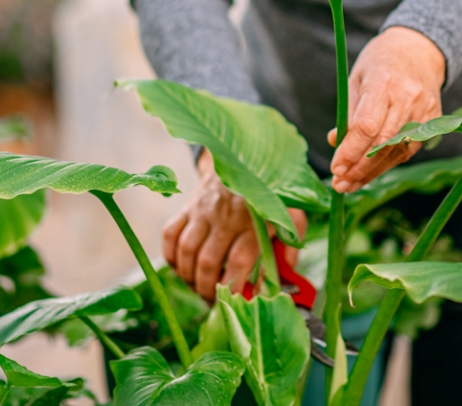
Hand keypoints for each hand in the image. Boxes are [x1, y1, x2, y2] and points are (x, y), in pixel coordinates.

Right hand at [162, 151, 306, 300]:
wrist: (243, 159)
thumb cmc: (270, 195)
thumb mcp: (291, 214)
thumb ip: (292, 244)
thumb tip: (285, 272)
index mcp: (254, 221)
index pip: (239, 261)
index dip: (233, 287)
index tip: (233, 303)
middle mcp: (226, 216)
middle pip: (208, 261)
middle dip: (208, 288)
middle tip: (213, 300)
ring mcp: (203, 210)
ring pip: (186, 250)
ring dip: (189, 276)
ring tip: (198, 287)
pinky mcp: (187, 206)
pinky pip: (169, 234)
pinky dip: (170, 256)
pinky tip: (181, 268)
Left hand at [329, 26, 445, 192]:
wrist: (420, 50)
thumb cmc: (381, 62)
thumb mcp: (357, 77)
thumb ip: (348, 111)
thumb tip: (334, 142)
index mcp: (384, 82)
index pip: (367, 125)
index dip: (351, 150)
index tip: (335, 167)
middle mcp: (408, 98)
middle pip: (382, 143)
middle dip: (358, 168)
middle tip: (339, 185)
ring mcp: (425, 111)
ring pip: (396, 151)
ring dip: (371, 173)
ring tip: (350, 185)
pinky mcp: (434, 121)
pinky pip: (408, 149)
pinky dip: (387, 163)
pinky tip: (369, 173)